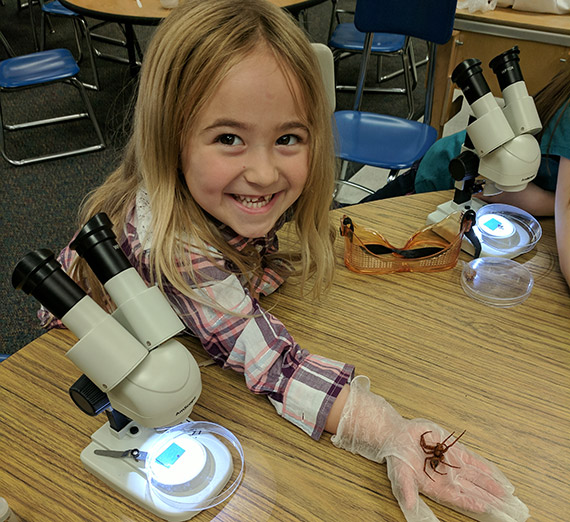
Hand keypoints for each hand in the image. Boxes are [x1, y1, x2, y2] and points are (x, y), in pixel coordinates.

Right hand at [384, 420, 528, 520]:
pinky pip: (475, 462)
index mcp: (437, 488)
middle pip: (475, 492)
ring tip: (510, 497)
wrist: (397, 436)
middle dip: (492, 501)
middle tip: (510, 510)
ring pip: (478, 478)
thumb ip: (406, 489)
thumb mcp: (400, 474)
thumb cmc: (397, 457)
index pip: (460, 499)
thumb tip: (409, 505)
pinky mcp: (455, 452)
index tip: (488, 508)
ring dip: (494, 487)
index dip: (473, 503)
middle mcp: (449, 480)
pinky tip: (499, 478)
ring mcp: (454, 466)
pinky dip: (487, 469)